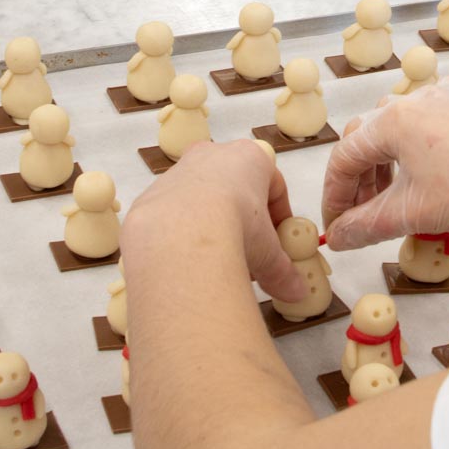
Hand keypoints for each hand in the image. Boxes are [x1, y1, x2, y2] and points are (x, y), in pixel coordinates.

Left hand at [123, 139, 305, 302]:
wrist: (179, 234)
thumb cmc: (237, 226)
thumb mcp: (268, 253)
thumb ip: (284, 271)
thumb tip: (299, 293)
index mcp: (250, 157)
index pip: (274, 184)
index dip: (279, 216)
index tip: (278, 242)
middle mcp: (212, 155)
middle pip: (235, 187)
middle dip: (242, 219)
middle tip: (246, 251)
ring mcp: (177, 172)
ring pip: (200, 198)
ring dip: (210, 224)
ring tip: (214, 260)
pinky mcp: (150, 195)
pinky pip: (171, 213)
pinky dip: (180, 233)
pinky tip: (185, 259)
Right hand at [321, 77, 448, 254]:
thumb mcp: (413, 214)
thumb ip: (366, 225)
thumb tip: (338, 239)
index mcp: (395, 120)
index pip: (345, 156)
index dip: (335, 196)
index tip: (336, 226)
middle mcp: (414, 101)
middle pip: (367, 139)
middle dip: (358, 181)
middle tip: (358, 217)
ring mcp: (441, 100)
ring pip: (393, 130)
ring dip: (382, 166)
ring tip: (387, 203)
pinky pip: (423, 123)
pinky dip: (410, 150)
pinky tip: (417, 176)